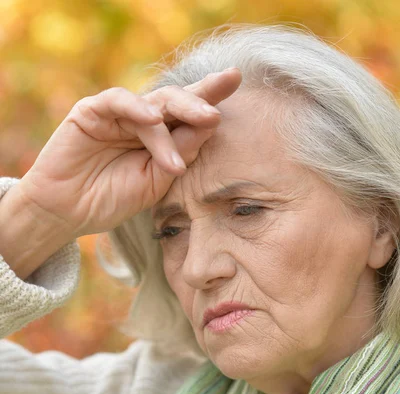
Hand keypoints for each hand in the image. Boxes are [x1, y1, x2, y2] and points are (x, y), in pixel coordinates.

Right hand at [15, 68, 241, 237]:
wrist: (69, 213)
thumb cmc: (112, 199)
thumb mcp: (157, 181)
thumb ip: (181, 152)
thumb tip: (211, 123)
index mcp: (160, 137)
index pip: (189, 113)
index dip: (210, 96)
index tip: (236, 81)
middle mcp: (142, 120)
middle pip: (176, 101)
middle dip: (200, 101)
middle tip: (217, 111)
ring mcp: (118, 114)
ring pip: (154, 103)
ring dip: (176, 117)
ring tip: (196, 133)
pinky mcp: (91, 112)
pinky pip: (117, 101)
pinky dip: (137, 108)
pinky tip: (152, 120)